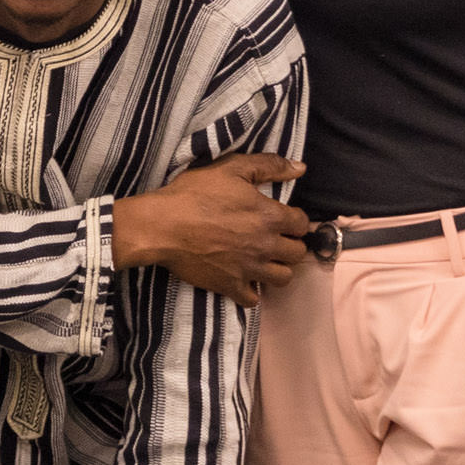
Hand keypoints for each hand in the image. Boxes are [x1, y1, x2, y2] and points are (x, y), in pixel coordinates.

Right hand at [112, 154, 313, 301]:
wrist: (162, 226)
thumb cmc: (195, 194)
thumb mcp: (231, 168)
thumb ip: (269, 165)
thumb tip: (300, 168)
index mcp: (270, 216)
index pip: (302, 224)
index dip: (295, 220)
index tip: (284, 219)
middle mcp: (266, 245)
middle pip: (297, 253)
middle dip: (291, 245)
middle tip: (276, 239)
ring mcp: (249, 269)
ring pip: (283, 278)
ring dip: (278, 269)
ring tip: (265, 260)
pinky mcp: (230, 286)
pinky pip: (253, 299)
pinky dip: (252, 291)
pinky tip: (244, 279)